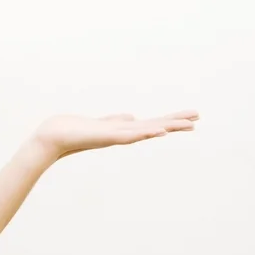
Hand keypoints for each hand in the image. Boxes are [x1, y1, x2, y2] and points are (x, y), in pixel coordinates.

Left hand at [33, 110, 198, 160]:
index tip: (192, 118)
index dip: (172, 120)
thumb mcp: (104, 123)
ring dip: (166, 127)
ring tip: (186, 124)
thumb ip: (118, 121)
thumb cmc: (77, 131)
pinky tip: (156, 131)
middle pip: (155, 127)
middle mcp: (124, 134)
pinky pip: (129, 135)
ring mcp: (117, 136)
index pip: (154, 123)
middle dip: (176, 122)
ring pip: (147, 131)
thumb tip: (132, 117)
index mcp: (125, 129)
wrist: (56, 136)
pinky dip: (144, 133)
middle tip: (198, 118)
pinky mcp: (106, 137)